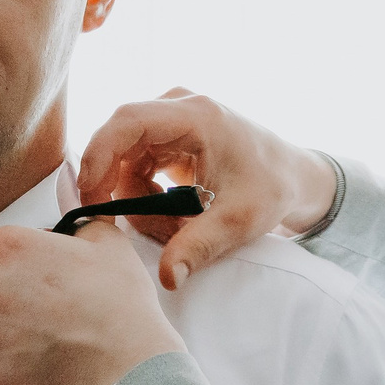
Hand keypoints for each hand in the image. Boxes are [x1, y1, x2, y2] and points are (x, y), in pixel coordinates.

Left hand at [0, 222, 185, 384]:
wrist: (129, 368)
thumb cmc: (119, 302)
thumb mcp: (106, 240)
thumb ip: (76, 220)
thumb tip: (68, 208)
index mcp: (4, 247)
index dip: (23, 264)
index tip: (46, 278)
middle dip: (13, 299)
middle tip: (55, 312)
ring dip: (14, 335)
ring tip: (56, 341)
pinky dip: (18, 368)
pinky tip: (51, 365)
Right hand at [76, 90, 336, 289]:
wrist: (294, 175)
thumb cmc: (272, 189)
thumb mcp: (238, 221)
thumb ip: (198, 247)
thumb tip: (167, 278)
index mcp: (197, 116)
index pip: (128, 122)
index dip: (98, 156)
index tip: (90, 197)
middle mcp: (179, 106)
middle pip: (119, 139)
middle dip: (114, 185)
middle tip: (117, 223)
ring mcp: (172, 117)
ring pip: (125, 156)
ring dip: (136, 196)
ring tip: (173, 226)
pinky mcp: (168, 134)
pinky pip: (135, 162)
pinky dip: (144, 192)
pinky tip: (173, 213)